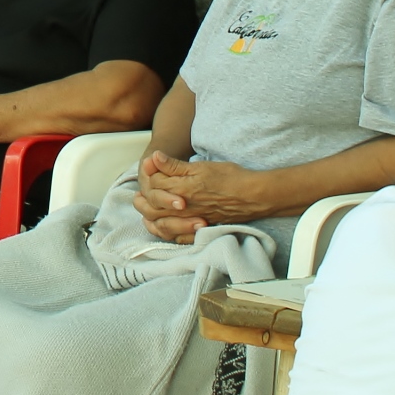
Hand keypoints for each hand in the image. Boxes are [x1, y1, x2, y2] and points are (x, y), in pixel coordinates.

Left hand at [133, 152, 264, 241]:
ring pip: (161, 222)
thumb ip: (175, 165)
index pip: (154, 183)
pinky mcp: (201, 228)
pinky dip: (167, 232)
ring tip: (146, 210)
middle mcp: (184, 206)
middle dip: (143, 199)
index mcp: (182, 188)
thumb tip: (154, 157)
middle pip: (152, 205)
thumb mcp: (201, 166)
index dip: (150, 175)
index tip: (151, 169)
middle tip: (139, 194)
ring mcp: (192, 219)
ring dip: (150, 216)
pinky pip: (178, 237)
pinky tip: (163, 226)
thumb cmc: (231, 177)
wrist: (255, 196)